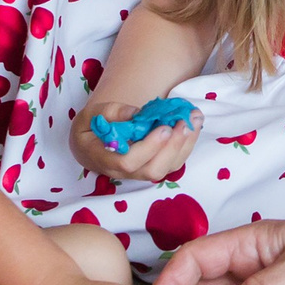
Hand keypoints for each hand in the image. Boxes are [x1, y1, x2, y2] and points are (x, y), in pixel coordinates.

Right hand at [70, 102, 202, 183]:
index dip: (149, 148)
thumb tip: (137, 113)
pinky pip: (173, 162)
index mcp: (104, 158)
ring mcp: (140, 171)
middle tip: (184, 122)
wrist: (90, 146)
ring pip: (167, 168)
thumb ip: (111, 113)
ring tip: (194, 118)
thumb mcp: (90, 116)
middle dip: (173, 147)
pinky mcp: (153, 166)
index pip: (127, 162)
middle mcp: (124, 171)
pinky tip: (193, 123)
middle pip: (153, 170)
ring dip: (185, 144)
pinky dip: (187, 144)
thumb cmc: (89, 129)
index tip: (164, 128)